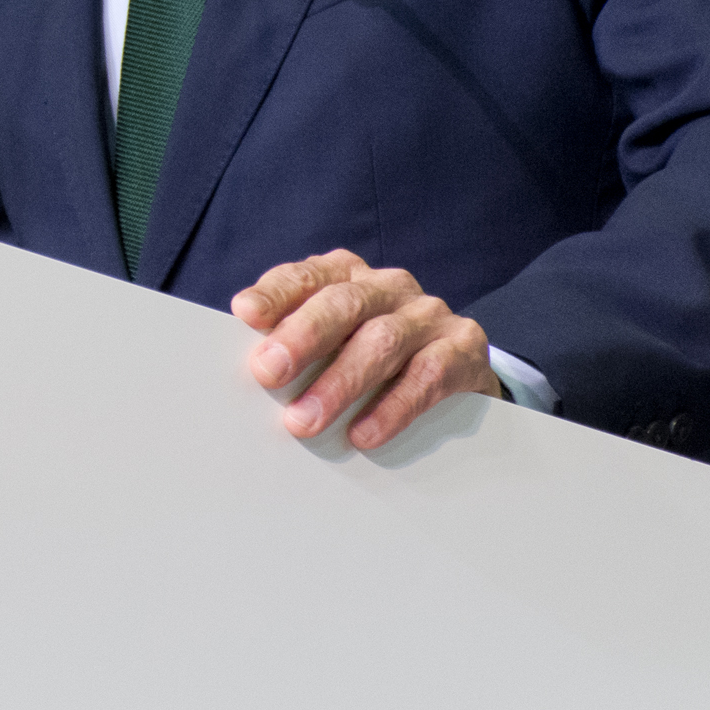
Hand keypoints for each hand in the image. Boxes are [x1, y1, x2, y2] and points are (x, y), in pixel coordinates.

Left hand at [232, 250, 500, 451]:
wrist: (454, 371)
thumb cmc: (370, 356)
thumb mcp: (333, 342)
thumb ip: (295, 345)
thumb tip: (252, 371)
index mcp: (347, 275)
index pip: (308, 275)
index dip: (277, 293)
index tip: (246, 314)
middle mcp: (388, 286)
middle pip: (343, 302)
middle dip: (303, 336)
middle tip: (267, 372)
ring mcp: (428, 314)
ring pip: (382, 340)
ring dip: (340, 383)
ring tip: (305, 421)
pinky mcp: (463, 348)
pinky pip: (427, 375)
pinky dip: (392, 407)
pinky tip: (364, 434)